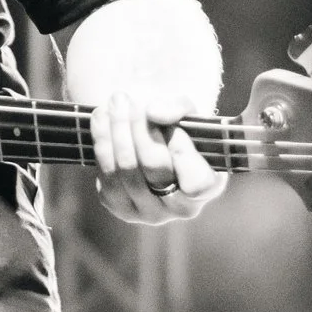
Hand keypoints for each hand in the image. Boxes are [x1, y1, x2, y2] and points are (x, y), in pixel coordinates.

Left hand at [88, 90, 225, 225]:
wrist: (153, 142)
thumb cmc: (178, 129)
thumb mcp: (187, 114)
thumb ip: (179, 108)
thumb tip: (153, 112)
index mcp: (209, 188)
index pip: (196, 182)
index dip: (181, 150)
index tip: (170, 123)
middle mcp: (181, 208)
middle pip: (154, 167)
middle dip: (138, 127)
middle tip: (127, 98)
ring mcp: (150, 212)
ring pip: (126, 170)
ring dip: (117, 129)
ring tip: (115, 102)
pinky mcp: (121, 208)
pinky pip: (107, 175)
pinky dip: (102, 141)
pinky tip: (102, 118)